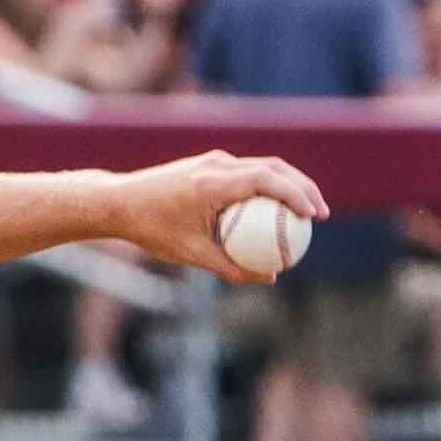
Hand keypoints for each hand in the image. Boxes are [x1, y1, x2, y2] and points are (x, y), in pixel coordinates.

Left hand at [116, 149, 327, 285]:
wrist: (119, 202)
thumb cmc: (151, 230)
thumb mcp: (191, 255)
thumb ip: (231, 267)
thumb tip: (269, 278)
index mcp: (213, 182)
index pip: (266, 180)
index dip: (295, 194)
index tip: (313, 215)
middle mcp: (217, 165)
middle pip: (274, 168)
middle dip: (303, 187)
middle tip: (320, 214)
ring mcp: (214, 161)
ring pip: (263, 167)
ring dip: (288, 185)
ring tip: (306, 211)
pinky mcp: (209, 165)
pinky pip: (247, 174)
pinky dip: (267, 188)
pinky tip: (275, 212)